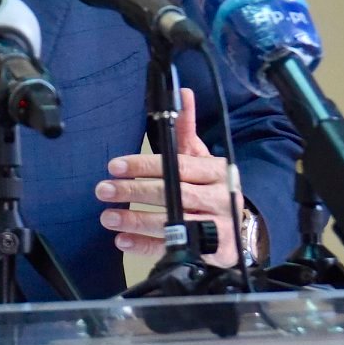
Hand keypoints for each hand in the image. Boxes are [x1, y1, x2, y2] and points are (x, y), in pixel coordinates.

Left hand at [95, 89, 240, 266]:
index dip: (144, 166)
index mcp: (215, 171)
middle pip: (172, 194)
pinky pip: (173, 249)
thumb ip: (186, 129)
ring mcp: (215, 227)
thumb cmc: (211, 186)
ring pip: (172, 224)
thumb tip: (182, 91)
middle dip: (134, 192)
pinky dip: (146, 246)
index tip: (115, 166)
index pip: (177, 166)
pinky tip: (123, 241)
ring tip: (107, 217)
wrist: (240, 227)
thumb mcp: (201, 157)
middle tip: (103, 190)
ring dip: (136, 221)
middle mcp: (218, 198)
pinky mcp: (210, 253)